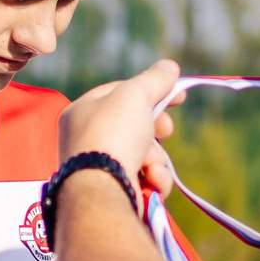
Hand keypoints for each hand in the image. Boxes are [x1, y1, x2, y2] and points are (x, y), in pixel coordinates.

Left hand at [58, 60, 185, 193]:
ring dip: (156, 159)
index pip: (120, 94)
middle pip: (134, 126)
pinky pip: (144, 179)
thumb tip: (170, 67)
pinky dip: (154, 180)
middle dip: (155, 130)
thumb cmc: (112, 136)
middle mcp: (85, 140)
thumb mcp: (135, 95)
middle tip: (165, 130)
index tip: (178, 96)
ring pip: (143, 154)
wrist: (103, 191)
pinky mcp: (115, 192)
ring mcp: (99, 169)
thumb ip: (154, 79)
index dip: (151, 91)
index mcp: (81, 112)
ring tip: (151, 166)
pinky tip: (153, 182)